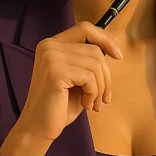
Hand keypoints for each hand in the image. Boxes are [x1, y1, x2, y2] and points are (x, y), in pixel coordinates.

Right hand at [18, 22, 123, 143]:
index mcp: (52, 44)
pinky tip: (85, 104)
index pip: (85, 28)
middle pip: (95, 50)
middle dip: (105, 76)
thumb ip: (89, 61)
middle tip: (103, 98)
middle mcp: (49, 46)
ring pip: (96, 64)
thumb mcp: (78, 78)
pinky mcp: (55, 72)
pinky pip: (90, 77)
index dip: (105, 39)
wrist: (38, 128)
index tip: (118, 56)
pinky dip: (93, 93)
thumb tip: (113, 50)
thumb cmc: (60, 105)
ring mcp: (51, 57)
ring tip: (92, 103)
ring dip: (100, 88)